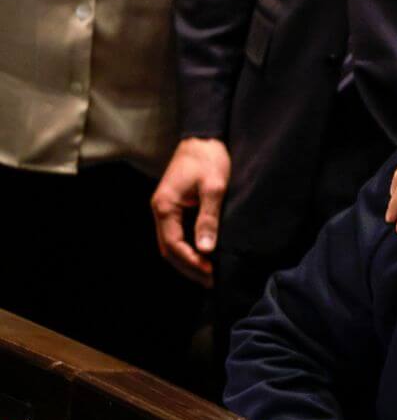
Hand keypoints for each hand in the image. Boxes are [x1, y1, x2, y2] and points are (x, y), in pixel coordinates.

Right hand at [151, 137, 230, 287]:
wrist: (204, 137)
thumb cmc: (209, 159)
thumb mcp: (214, 188)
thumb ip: (209, 218)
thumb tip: (206, 249)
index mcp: (164, 206)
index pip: (173, 245)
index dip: (192, 262)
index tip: (212, 273)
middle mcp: (160, 210)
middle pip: (168, 250)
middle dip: (189, 268)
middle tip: (213, 282)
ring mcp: (166, 210)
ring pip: (171, 244)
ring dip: (188, 261)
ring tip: (211, 275)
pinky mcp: (175, 208)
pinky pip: (177, 235)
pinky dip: (189, 250)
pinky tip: (206, 258)